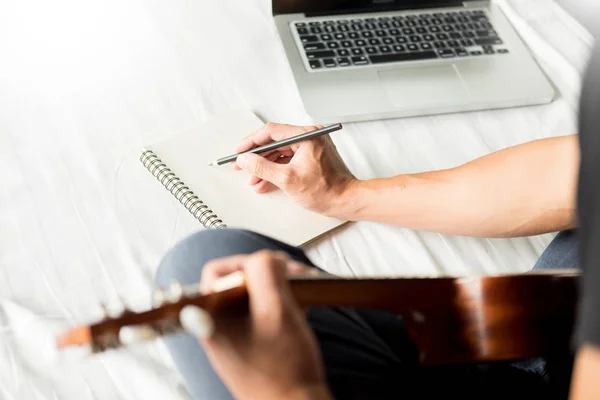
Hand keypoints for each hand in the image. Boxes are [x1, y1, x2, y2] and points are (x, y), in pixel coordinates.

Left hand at [182, 251, 331, 399]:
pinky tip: (300, 309)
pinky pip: (262, 314)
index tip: (271, 267)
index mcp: (212, 319)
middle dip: (270, 274)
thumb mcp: (277, 310)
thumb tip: (266, 256)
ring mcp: (234, 337)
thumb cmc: (284, 369)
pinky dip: (281, 305)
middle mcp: (218, 327)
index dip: (245, 263)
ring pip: (253, 297)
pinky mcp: (250, 345)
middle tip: (294, 276)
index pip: (216, 273)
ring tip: (303, 293)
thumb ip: (266, 273)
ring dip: (279, 289)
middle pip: (238, 282)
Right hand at [232, 122, 357, 216]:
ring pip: (280, 154)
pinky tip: (264, 182)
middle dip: (257, 158)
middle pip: (275, 143)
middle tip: (241, 166)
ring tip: (252, 180)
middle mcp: (310, 137)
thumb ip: (262, 167)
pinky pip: (288, 161)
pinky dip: (276, 171)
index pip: (272, 132)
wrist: (345, 201)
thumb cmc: (326, 190)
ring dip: (265, 167)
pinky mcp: (311, 158)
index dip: (252, 142)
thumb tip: (245, 160)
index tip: (239, 151)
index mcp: (307, 135)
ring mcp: (311, 147)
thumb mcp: (287, 179)